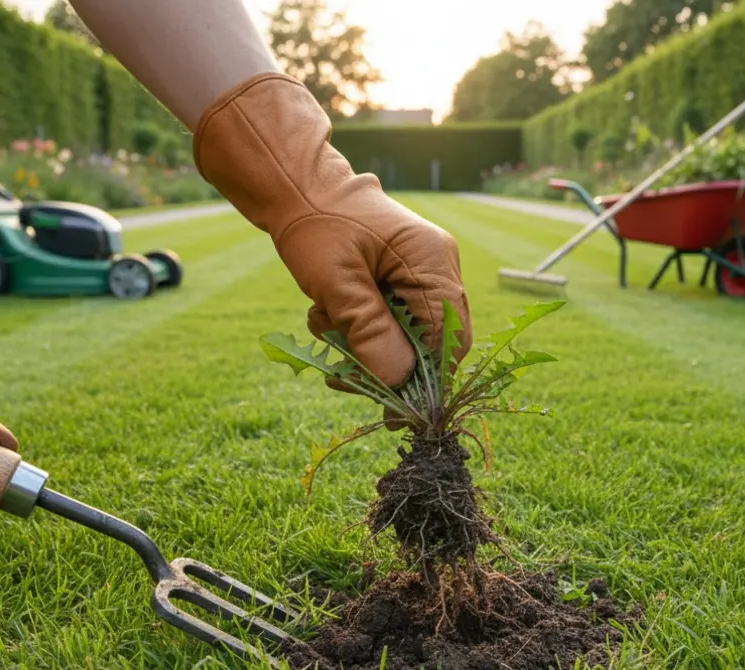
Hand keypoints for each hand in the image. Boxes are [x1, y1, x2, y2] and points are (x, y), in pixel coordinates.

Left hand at [191, 73, 471, 388]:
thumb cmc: (316, 225)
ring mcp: (420, 274)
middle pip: (431, 344)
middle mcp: (436, 269)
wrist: (295, 188)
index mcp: (432, 262)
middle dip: (385, 362)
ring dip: (363, 345)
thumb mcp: (337, 283)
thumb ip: (370, 331)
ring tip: (324, 326)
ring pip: (406, 338)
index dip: (424, 378)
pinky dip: (359, 330)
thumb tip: (399, 383)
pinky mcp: (400, 280)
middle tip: (341, 372)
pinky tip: (328, 316)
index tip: (389, 406)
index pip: (449, 339)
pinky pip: (391, 323)